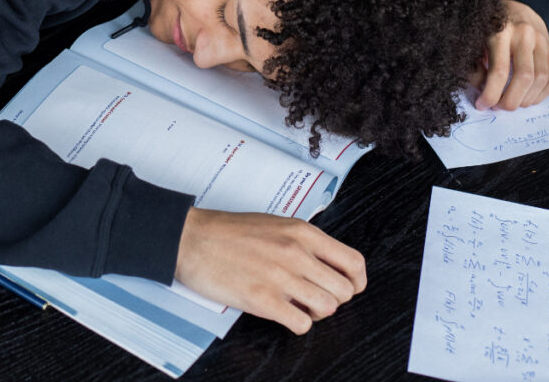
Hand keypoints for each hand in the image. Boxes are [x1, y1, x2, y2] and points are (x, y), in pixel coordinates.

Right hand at [174, 207, 365, 334]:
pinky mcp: (263, 300)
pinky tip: (283, 313)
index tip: (349, 287)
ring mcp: (281, 277)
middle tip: (314, 297)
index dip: (356, 281)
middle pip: (344, 291)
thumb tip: (326, 263)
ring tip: (297, 305)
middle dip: (333, 299)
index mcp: (301, 232)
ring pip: (327, 309)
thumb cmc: (227, 231)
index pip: (353, 262)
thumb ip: (302, 241)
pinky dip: (297, 324)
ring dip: (315, 313)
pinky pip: (302, 324)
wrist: (192, 238)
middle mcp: (296, 253)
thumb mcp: (274, 223)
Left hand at [470, 0, 548, 110]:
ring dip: (526, 99)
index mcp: (501, 32)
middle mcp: (525, 36)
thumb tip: (481, 91)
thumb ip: (474, 66)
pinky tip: (526, 98)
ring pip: (541, 79)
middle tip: (498, 108)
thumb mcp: (474, 41)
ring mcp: (543, 42)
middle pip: (524, 77)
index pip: (499, 70)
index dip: (491, 94)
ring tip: (511, 104)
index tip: (482, 105)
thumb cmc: (489, 27)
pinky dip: (540, 95)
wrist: (516, 9)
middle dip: (511, 100)